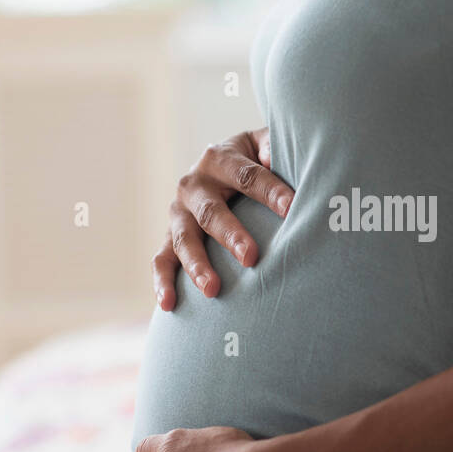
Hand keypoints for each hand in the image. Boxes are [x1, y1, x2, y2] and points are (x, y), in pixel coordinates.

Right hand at [153, 127, 294, 310]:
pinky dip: (162, 282)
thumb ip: (275, 148)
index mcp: (220, 158)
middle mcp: (194, 184)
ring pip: (183, 239)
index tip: (291, 209)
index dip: (270, 192)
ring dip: (197, 265)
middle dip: (231, 235)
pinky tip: (169, 305)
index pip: (247, 176)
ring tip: (213, 290)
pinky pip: (161, 260)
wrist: (221, 165)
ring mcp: (179, 212)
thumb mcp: (265, 146)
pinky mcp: (170, 236)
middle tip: (251, 257)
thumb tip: (283, 159)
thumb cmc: (256, 161)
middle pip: (211, 212)